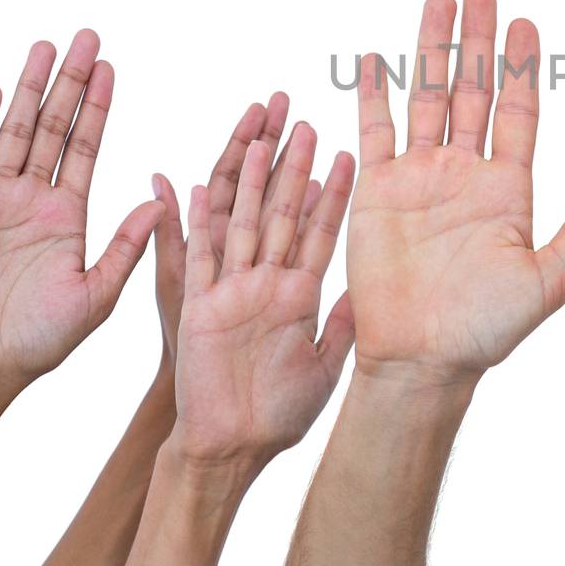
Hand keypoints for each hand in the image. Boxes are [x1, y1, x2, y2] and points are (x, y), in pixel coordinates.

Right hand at [0, 30, 165, 390]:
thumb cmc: (40, 341)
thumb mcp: (99, 294)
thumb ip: (128, 246)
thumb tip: (164, 202)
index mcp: (68, 214)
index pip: (87, 147)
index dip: (98, 107)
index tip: (111, 68)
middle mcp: (33, 199)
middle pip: (53, 126)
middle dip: (70, 82)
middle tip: (86, 37)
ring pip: (14, 131)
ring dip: (28, 88)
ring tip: (45, 47)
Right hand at [169, 120, 356, 465]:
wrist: (233, 446)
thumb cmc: (280, 414)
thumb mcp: (325, 366)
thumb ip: (343, 325)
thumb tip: (368, 291)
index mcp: (298, 294)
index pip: (319, 230)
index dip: (332, 192)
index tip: (347, 151)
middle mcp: (266, 283)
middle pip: (280, 212)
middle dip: (291, 165)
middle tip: (302, 119)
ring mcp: (232, 292)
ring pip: (242, 222)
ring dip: (249, 180)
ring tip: (258, 135)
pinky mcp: (201, 309)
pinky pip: (198, 260)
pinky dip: (196, 225)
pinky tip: (198, 185)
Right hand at [347, 0, 564, 381]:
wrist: (423, 361)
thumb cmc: (488, 331)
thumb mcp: (546, 282)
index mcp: (509, 187)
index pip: (518, 111)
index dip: (522, 67)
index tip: (528, 23)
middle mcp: (466, 172)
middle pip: (474, 89)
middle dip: (479, 39)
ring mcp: (420, 177)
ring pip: (427, 96)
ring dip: (432, 49)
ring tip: (438, 0)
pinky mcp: (377, 191)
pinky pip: (375, 132)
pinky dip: (374, 94)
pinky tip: (375, 57)